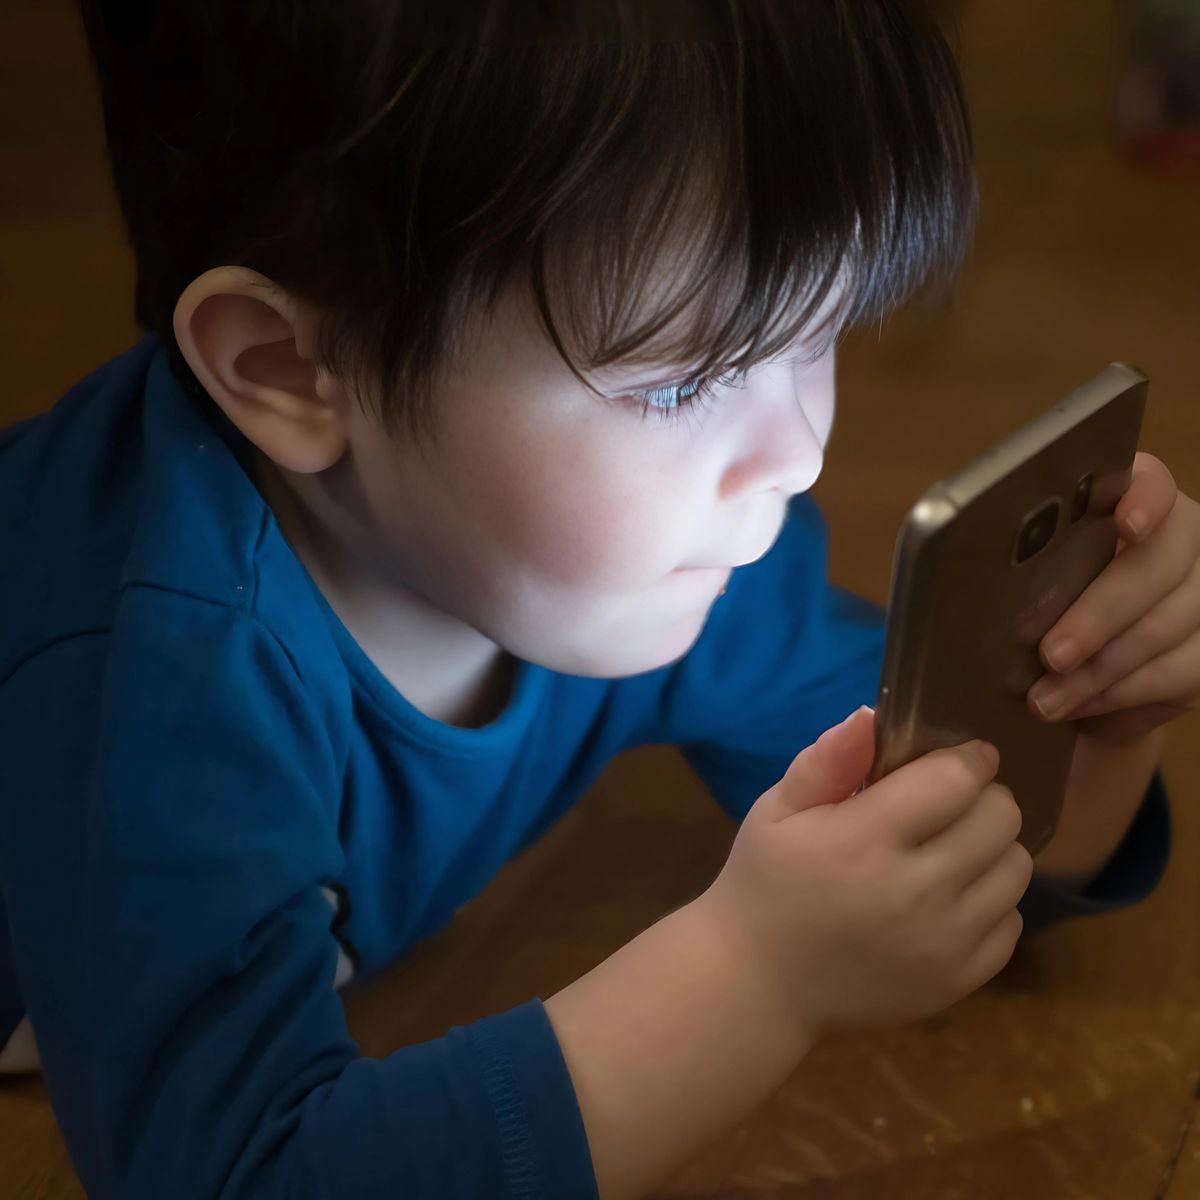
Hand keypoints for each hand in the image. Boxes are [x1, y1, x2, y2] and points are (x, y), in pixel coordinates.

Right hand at [697, 707, 1030, 1039]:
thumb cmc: (765, 882)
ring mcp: (944, 942)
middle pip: (1000, 818)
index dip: (967, 758)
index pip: (956, 780)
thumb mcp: (776, 811)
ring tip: (953, 848)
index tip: (960, 755)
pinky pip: (1013, 921)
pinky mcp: (960, 980)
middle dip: (983, 797)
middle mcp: (915, 891)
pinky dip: (992, 902)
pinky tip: (950, 898)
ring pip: (1017, 868)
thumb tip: (871, 716)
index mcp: (864, 840)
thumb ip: (826, 762)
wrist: (761, 983)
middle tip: (952, 802)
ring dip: (993, 848)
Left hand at [1027, 453, 1199, 743]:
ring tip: (1046, 699)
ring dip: (1098, 671)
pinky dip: (1121, 695)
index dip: (1142, 500)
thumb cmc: (1032, 606)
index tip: (1125, 524)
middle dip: (1099, 615)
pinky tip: (1080, 706)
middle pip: (1157, 565)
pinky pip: (1178, 674)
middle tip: (1050, 654)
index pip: (1149, 483)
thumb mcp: (1014, 578)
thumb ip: (1011, 563)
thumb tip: (969, 570)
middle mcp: (1180, 537)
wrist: (1075, 665)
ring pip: (1168, 627)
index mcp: (1129, 499)